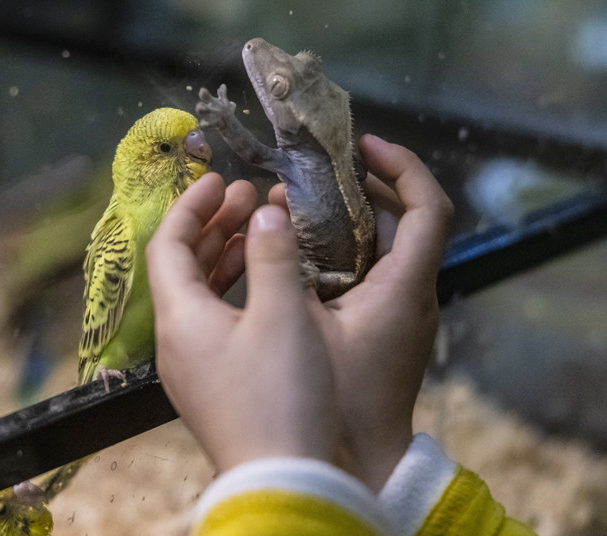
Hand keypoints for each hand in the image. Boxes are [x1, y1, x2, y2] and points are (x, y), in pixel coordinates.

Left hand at [147, 173, 337, 472]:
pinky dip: (235, 292)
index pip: (168, 245)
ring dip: (225, 257)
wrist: (286, 481)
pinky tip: (265, 284)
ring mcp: (193, 366)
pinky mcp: (214, 385)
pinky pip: (214, 322)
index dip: (190, 206)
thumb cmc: (281, 397)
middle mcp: (177, 341)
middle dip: (212, 227)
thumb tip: (267, 216)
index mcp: (181, 318)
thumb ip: (272, 257)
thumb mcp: (282, 316)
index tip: (218, 179)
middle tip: (247, 198)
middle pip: (181, 268)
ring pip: (200, 295)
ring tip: (258, 230)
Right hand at [270, 134, 453, 490]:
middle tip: (313, 176)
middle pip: (405, 221)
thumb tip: (265, 216)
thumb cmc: (327, 400)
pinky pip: (372, 273)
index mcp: (405, 291)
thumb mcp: (294, 326)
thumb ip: (278, 265)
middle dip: (362, 189)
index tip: (362, 145)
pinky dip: (343, 252)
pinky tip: (300, 253)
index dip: (403, 165)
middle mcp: (414, 298)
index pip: (429, 208)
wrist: (351, 467)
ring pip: (386, 248)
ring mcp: (402, 316)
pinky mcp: (385, 331)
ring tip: (297, 207)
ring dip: (348, 220)